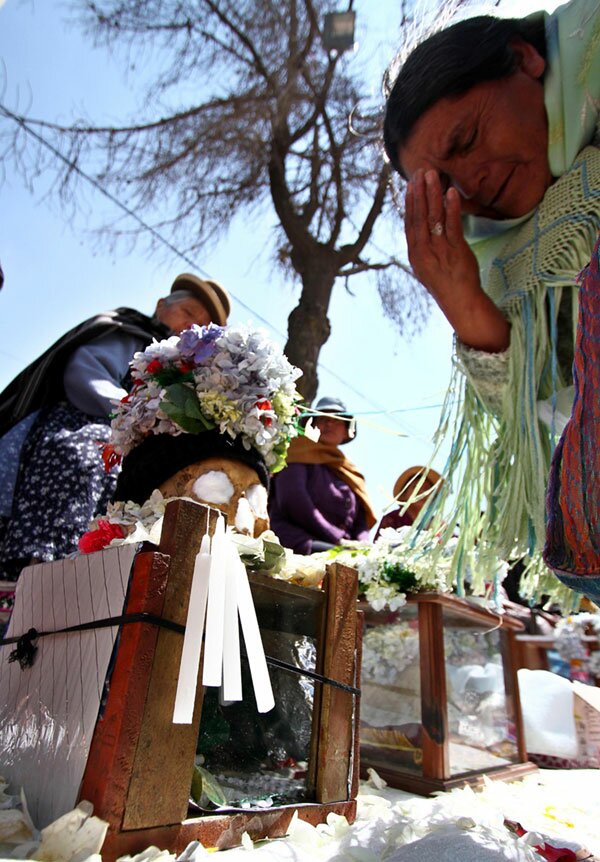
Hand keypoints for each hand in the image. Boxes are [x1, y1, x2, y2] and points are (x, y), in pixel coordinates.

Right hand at [405, 170, 509, 351]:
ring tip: (433, 175)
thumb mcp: (428, 264)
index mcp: (415, 254)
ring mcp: (440, 251)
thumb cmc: (445, 282)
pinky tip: (451, 192)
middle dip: (419, 192)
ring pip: (433, 218)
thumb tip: (422, 224)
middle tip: (420, 171)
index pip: (410, 223)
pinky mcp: (456, 251)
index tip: (411, 183)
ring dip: (432, 194)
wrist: (460, 301)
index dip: (410, 202)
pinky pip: (453, 226)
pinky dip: (451, 208)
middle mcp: (424, 252)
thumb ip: (424, 244)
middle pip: (419, 217)